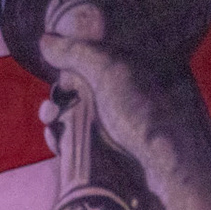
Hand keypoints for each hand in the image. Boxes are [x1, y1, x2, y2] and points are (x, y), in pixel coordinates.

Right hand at [37, 24, 206, 187]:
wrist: (166, 170)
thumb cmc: (145, 115)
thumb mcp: (110, 70)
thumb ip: (76, 51)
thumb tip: (44, 39)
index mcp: (130, 69)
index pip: (91, 57)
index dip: (69, 63)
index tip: (59, 73)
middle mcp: (124, 94)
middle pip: (77, 88)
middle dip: (58, 96)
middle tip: (53, 109)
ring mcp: (117, 124)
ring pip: (73, 116)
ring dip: (54, 119)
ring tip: (52, 126)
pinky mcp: (109, 151)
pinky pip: (76, 142)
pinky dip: (61, 140)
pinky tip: (57, 142)